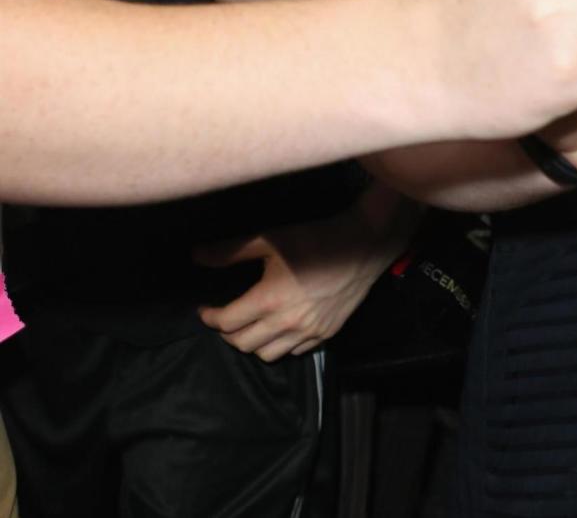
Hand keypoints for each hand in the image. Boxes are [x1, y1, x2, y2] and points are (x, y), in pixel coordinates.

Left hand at [195, 192, 416, 362]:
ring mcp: (308, 332)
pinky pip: (294, 352)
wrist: (362, 245)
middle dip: (227, 333)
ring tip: (248, 326)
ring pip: (267, 355)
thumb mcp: (269, 239)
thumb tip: (196, 256)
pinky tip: (279, 328)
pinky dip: (280, 345)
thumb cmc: (313, 239)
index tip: (205, 310)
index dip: (210, 317)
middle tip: (224, 318)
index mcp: (269, 300)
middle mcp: (287, 323)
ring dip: (252, 343)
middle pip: (243, 344)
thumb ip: (231, 251)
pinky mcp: (326, 334)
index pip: (227, 322)